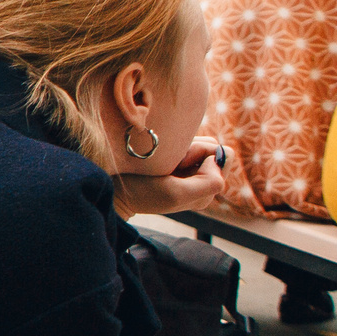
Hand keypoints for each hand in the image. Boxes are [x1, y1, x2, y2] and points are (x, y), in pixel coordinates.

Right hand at [109, 135, 226, 218]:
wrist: (113, 190)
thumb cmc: (142, 193)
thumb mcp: (176, 194)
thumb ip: (209, 182)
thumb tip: (215, 159)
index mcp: (208, 190)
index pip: (223, 156)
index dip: (200, 154)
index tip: (178, 166)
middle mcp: (202, 179)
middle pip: (212, 147)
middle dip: (191, 149)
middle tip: (168, 163)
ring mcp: (188, 169)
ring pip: (199, 142)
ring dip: (181, 146)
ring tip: (162, 160)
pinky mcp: (175, 160)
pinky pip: (185, 141)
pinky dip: (173, 144)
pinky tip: (159, 157)